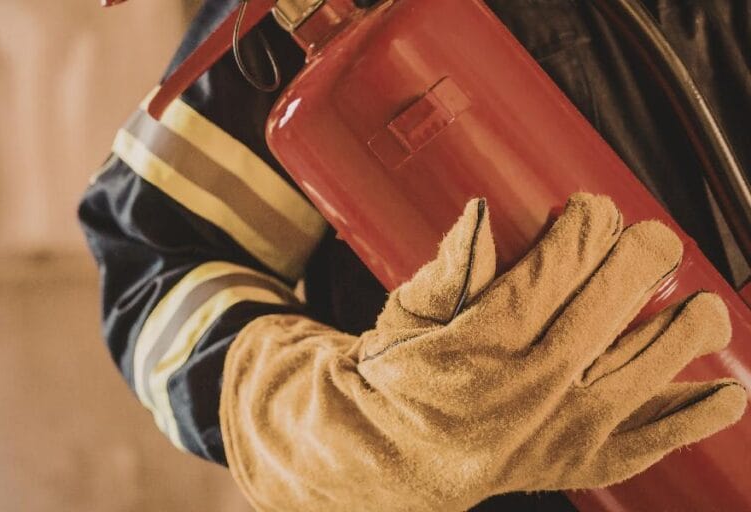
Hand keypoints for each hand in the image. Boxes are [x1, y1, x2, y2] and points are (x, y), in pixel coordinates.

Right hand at [220, 193, 746, 510]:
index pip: (559, 263)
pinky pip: (653, 439)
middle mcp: (529, 385)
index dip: (587, 222)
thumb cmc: (398, 379)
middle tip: (649, 239)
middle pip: (611, 302)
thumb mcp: (405, 317)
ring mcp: (561, 429)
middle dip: (642, 254)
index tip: (590, 208)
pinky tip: (724, 393)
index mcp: (482, 340)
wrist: (392, 461)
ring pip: (647, 365)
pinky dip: (696, 416)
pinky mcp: (581, 462)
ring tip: (701, 306)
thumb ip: (447, 269)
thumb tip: (478, 213)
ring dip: (688, 327)